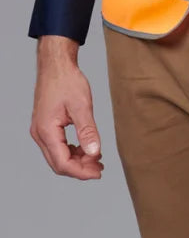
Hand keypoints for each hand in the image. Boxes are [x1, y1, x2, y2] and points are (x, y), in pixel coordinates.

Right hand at [30, 36, 103, 180]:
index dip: (81, 171)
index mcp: (46, 131)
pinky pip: (57, 146)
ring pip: (57, 156)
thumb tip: (94, 152)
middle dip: (80, 169)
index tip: (98, 172)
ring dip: (76, 160)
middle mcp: (40, 134)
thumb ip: (88, 131)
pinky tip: (86, 147)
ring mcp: (41, 131)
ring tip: (96, 159)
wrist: (56, 65)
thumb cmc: (67, 81)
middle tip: (100, 169)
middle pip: (58, 163)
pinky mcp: (45, 126)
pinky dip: (72, 150)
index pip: (62, 163)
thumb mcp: (81, 105)